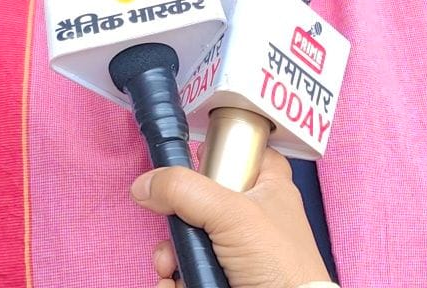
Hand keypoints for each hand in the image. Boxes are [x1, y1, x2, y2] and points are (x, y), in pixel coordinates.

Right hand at [131, 148, 331, 287]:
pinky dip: (175, 278)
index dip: (218, 153)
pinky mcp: (223, 276)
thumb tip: (145, 184)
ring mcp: (236, 249)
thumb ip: (186, 190)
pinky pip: (187, 270)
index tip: (192, 161)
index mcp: (268, 187)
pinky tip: (174, 282)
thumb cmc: (281, 263)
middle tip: (177, 226)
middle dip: (178, 218)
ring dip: (171, 254)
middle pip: (201, 199)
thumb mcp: (233, 213)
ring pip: (189, 239)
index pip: (244, 152)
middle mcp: (251, 216)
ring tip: (172, 266)